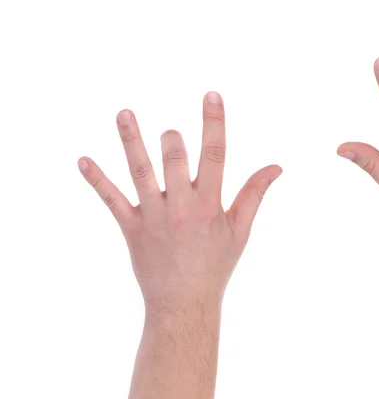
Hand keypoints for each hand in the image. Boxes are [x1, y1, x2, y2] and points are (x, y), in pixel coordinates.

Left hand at [78, 92, 281, 314]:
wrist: (184, 302)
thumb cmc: (216, 265)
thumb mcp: (239, 230)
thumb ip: (254, 194)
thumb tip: (275, 167)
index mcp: (209, 205)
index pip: (215, 155)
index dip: (214, 123)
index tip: (211, 95)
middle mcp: (181, 207)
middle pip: (174, 158)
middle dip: (173, 139)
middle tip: (171, 134)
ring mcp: (153, 216)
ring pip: (140, 172)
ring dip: (130, 142)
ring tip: (124, 113)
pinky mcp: (131, 227)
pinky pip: (111, 199)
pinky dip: (97, 180)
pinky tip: (82, 160)